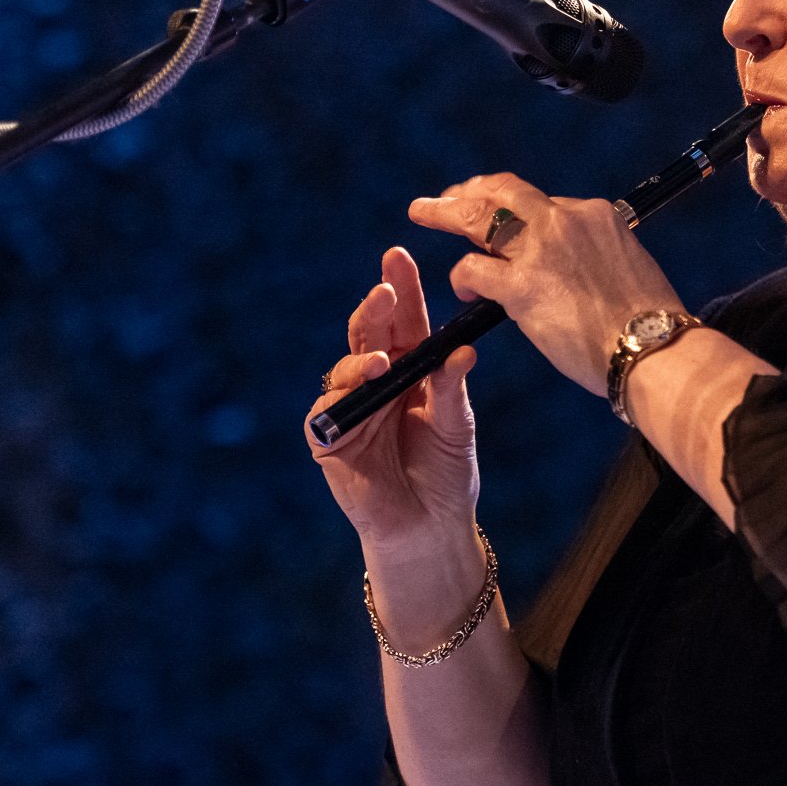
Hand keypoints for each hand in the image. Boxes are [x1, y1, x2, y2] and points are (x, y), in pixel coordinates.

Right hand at [306, 246, 481, 558]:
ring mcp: (352, 407)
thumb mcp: (457, 426)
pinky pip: (326, 411)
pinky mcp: (330, 439)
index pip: (404, 319)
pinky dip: (340, 398)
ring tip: (382, 360)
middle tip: (386, 289)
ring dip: (362, 358)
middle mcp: (378, 379)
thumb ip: (453, 389)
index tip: (398, 257)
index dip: (401, 289)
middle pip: (370, 333)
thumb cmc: (446, 474)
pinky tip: (357, 390)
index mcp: (411, 367)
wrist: (430, 528)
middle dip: (376, 308)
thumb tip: (461, 351)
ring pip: (346, 366)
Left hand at [408, 173, 685, 396]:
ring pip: (479, 216)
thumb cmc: (648, 324)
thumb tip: (574, 271)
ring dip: (446, 211)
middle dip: (473, 189)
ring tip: (423, 211)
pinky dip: (462, 276)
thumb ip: (594, 258)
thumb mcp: (628, 269)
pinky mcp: (522, 285)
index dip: (520, 213)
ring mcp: (540, 250)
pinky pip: (474, 268)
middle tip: (450, 195)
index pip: (544, 203)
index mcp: (596, 215)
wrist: (654, 349)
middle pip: (506, 191)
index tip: (505, 220)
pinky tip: (461, 288)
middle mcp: (565, 221)